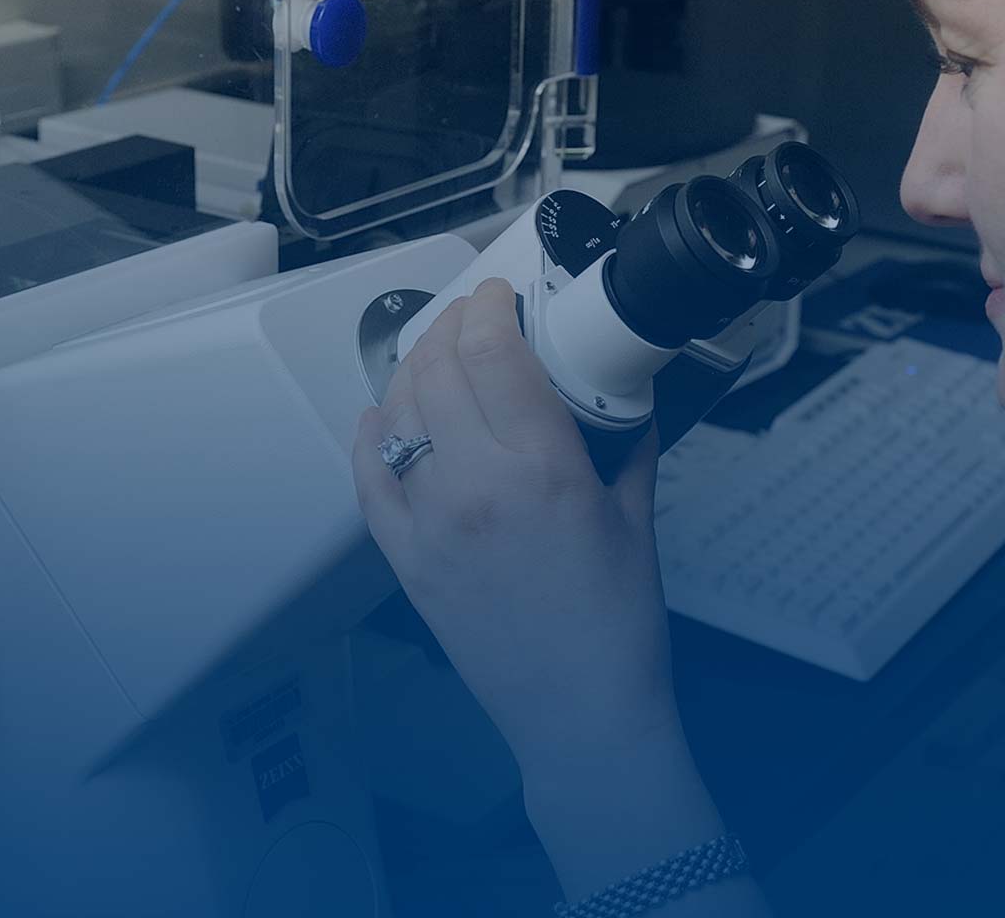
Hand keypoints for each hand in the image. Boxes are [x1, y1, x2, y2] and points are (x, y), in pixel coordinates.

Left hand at [350, 277, 681, 773]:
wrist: (581, 711)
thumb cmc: (618, 622)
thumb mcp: (636, 513)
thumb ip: (625, 439)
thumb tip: (624, 387)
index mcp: (543, 469)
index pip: (492, 352)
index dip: (489, 306)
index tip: (498, 294)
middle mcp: (477, 487)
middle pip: (436, 369)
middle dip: (450, 326)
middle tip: (472, 318)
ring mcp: (431, 524)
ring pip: (396, 414)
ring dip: (411, 371)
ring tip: (436, 358)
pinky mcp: (405, 560)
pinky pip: (368, 480)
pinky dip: (369, 437)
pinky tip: (379, 416)